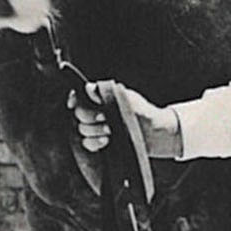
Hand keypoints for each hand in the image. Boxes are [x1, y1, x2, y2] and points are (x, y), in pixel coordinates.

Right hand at [67, 80, 181, 157]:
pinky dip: (94, 143)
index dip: (74, 100)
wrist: (155, 135)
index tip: (74, 104)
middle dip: (89, 117)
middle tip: (104, 119)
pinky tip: (106, 141)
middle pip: (79, 114)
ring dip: (94, 131)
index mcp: (101, 98)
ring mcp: (97, 128)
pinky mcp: (100, 143)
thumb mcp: (127, 100)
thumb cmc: (143, 113)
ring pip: (82, 130)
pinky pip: (87, 143)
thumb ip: (106, 94)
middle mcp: (96, 112)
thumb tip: (87, 87)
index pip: (79, 96)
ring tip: (110, 132)